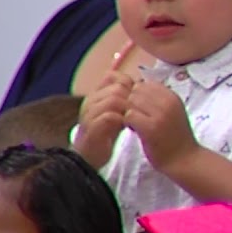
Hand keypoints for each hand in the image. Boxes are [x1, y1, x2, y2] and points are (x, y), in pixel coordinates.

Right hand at [73, 45, 134, 168]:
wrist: (89, 156)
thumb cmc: (105, 133)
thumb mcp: (116, 112)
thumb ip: (124, 100)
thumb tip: (142, 86)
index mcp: (96, 95)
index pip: (112, 76)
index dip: (129, 83)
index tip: (139, 95)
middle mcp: (90, 101)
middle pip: (116, 88)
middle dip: (133, 97)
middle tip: (142, 108)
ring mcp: (89, 114)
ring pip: (113, 100)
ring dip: (129, 108)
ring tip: (138, 117)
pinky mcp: (91, 128)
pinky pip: (109, 116)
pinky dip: (123, 120)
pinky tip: (130, 126)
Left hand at [125, 80, 197, 172]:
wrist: (184, 159)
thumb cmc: (176, 136)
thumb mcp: (173, 112)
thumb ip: (158, 100)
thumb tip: (136, 89)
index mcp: (173, 96)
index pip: (146, 84)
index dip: (139, 95)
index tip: (142, 109)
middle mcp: (168, 102)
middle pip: (136, 91)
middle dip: (132, 102)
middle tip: (136, 117)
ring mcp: (160, 114)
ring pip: (131, 101)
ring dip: (129, 112)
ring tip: (135, 124)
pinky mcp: (151, 127)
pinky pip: (129, 115)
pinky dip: (127, 123)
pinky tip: (134, 131)